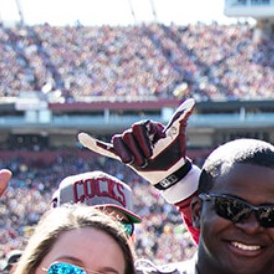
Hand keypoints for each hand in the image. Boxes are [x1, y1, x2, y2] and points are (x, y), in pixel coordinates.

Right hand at [78, 99, 194, 188]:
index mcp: (146, 125)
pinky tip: (81, 137)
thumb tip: (192, 101)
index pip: (138, 127)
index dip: (146, 141)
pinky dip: (94, 143)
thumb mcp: (177, 135)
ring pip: (118, 141)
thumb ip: (181, 117)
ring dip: (128, 154)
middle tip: (150, 159)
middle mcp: (135, 132)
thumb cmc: (174, 152)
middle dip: (139, 149)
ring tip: (140, 162)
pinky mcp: (122, 154)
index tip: (157, 150)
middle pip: (127, 134)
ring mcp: (128, 143)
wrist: (169, 172)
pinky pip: (105, 147)